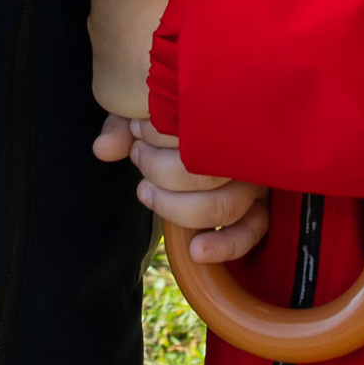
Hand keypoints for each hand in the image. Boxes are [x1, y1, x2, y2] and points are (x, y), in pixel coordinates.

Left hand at [88, 0, 210, 118]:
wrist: (167, 65)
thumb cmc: (170, 6)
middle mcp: (94, 18)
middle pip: (135, 13)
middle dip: (156, 18)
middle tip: (183, 27)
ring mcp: (97, 56)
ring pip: (134, 46)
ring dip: (152, 48)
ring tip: (176, 53)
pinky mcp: (105, 89)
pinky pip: (129, 78)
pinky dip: (146, 77)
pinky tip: (164, 76)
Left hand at [120, 123, 272, 266]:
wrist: (209, 126)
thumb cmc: (174, 117)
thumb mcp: (147, 114)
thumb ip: (124, 125)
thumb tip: (102, 150)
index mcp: (230, 117)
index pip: (200, 128)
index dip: (158, 133)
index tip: (136, 127)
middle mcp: (250, 148)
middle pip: (207, 172)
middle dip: (160, 169)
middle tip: (139, 156)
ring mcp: (258, 178)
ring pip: (224, 205)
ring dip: (174, 205)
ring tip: (145, 190)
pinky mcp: (260, 207)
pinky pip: (252, 231)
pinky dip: (225, 245)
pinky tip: (196, 251)